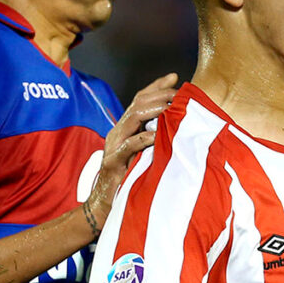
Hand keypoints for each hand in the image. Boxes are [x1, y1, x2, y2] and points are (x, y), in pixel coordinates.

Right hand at [85, 73, 178, 226]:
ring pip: (132, 118)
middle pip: (138, 103)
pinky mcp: (113, 162)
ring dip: (154, 110)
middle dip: (160, 95)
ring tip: (171, 108)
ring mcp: (114, 145)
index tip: (175, 77)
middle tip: (178, 93)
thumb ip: (156, 139)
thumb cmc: (129, 180)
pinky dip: (144, 139)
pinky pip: (129, 145)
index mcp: (125, 129)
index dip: (156, 86)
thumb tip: (178, 127)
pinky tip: (157, 136)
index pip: (140, 99)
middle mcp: (118, 132)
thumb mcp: (145, 155)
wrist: (105, 205)